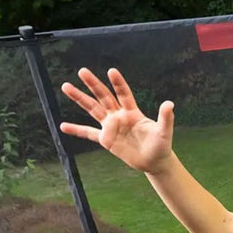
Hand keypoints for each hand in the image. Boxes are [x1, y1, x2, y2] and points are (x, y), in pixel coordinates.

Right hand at [60, 67, 174, 173]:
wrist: (154, 161)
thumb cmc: (161, 145)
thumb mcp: (164, 131)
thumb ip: (165, 118)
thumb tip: (170, 104)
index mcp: (132, 112)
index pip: (124, 94)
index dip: (118, 83)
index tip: (112, 71)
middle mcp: (119, 116)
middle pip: (103, 96)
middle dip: (93, 84)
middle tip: (82, 71)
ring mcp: (111, 127)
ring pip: (92, 109)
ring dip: (80, 98)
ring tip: (66, 86)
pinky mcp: (106, 139)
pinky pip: (88, 133)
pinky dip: (76, 130)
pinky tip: (63, 126)